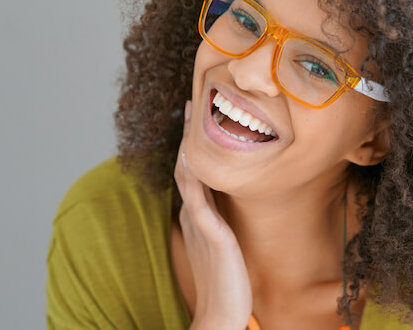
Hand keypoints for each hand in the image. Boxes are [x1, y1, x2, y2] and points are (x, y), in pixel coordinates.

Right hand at [174, 100, 252, 329]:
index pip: (192, 170)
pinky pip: (197, 196)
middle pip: (186, 164)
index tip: (196, 116)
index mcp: (197, 213)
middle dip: (187, 134)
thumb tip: (225, 203)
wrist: (221, 312)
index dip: (191, 143)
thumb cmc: (226, 279)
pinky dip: (193, 173)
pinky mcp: (209, 232)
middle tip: (191, 103)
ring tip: (191, 115)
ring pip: (188, 174)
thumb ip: (220, 220)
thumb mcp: (222, 241)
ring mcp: (199, 221)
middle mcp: (194, 212)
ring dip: (188, 143)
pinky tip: (192, 154)